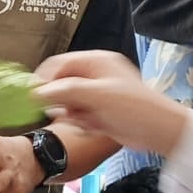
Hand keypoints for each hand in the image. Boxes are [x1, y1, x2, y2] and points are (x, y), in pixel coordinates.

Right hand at [33, 52, 187, 155]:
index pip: (60, 64)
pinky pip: (79, 115)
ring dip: (71, 113)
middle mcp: (95, 75)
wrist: (160, 131)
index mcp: (97, 62)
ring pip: (68, 102)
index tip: (32, 95)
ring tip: (84, 120)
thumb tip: (37, 92)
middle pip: (62, 84)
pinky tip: (92, 126)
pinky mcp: (99, 112)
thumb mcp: (98, 95)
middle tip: (61, 112)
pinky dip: (80, 122)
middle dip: (60, 99)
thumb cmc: (134, 108)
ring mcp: (97, 95)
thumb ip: (66, 91)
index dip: (45, 78)